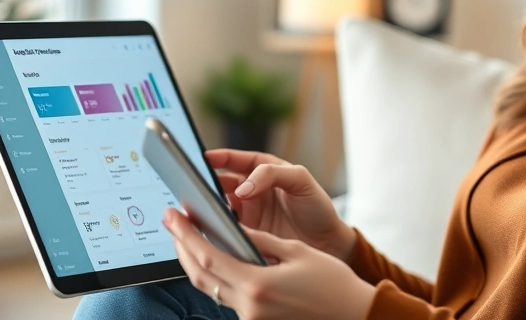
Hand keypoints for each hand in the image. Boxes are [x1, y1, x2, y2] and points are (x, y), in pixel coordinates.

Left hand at [165, 208, 374, 319]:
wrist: (352, 314)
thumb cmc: (332, 281)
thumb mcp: (295, 251)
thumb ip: (259, 240)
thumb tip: (231, 226)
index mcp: (258, 285)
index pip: (208, 257)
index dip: (186, 235)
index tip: (173, 216)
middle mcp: (249, 306)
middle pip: (201, 275)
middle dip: (182, 247)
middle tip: (173, 222)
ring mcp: (251, 318)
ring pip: (210, 288)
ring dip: (195, 262)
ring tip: (187, 237)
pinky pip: (226, 296)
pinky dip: (215, 275)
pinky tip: (213, 257)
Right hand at [205, 149, 355, 260]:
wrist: (329, 246)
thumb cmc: (318, 209)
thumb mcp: (302, 182)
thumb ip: (273, 175)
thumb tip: (243, 187)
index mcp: (265, 171)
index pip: (236, 160)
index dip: (219, 158)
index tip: (202, 158)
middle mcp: (252, 191)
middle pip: (221, 184)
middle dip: (205, 183)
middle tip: (192, 187)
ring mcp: (248, 214)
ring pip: (219, 207)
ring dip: (207, 207)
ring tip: (196, 208)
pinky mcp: (247, 235)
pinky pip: (225, 230)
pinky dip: (215, 229)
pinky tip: (209, 231)